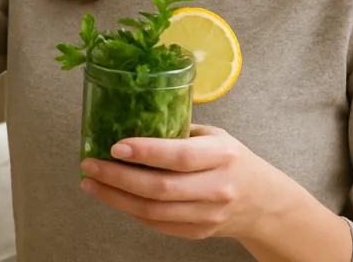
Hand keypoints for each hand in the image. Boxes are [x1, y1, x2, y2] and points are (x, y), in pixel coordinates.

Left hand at [78, 124, 290, 242]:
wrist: (262, 202)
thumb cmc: (231, 160)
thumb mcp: (214, 136)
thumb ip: (178, 130)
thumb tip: (131, 118)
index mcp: (222, 154)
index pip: (180, 156)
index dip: (145, 152)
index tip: (115, 146)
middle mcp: (216, 186)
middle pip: (160, 188)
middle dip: (118, 177)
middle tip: (90, 164)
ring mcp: (207, 214)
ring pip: (153, 210)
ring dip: (116, 197)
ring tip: (91, 182)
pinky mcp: (197, 232)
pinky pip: (156, 224)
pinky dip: (130, 210)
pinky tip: (113, 196)